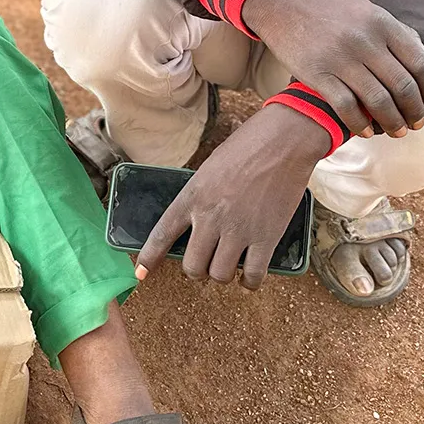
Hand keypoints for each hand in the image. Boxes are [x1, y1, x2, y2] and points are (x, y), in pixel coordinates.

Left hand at [135, 104, 331, 287]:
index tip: (141, 273)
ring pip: (219, 275)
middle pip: (192, 266)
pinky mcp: (266, 237)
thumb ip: (201, 197)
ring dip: (222, 276)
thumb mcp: (210, 170)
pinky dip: (249, 282)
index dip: (149, 257)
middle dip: (197, 271)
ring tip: (229, 266)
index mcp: (192, 196)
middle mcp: (210, 217)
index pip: (162, 234)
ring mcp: (238, 230)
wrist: (283, 141)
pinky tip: (249, 277)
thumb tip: (199, 223)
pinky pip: (252, 275)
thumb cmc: (247, 147)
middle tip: (206, 265)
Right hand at [239, 0, 423, 137]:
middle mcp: (364, 40)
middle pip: (402, 86)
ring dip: (392, 123)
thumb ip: (398, 35)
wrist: (281, 3)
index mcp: (382, 23)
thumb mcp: (367, 11)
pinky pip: (347, 107)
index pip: (419, 63)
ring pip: (379, 101)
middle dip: (414, 111)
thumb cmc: (329, 10)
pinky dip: (360, 124)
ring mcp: (340, 58)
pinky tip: (365, 131)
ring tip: (396, 133)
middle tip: (416, 124)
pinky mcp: (316, 73)